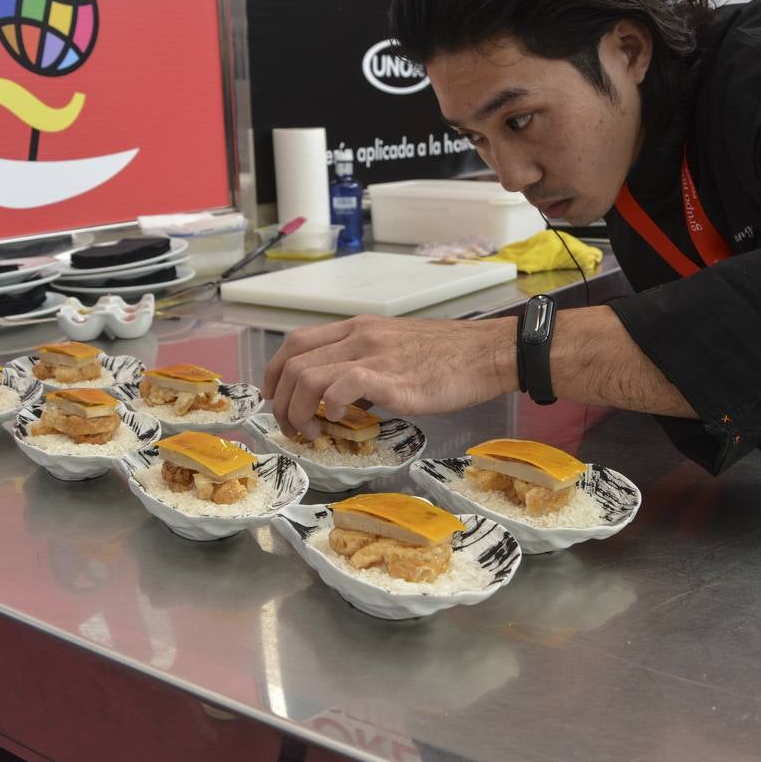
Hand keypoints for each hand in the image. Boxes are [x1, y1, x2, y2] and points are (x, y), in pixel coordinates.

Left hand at [262, 314, 516, 437]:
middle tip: (290, 427)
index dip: (274, 371)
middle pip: (293, 362)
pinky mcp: (390, 378)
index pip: (297, 342)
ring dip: (298, 411)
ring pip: (308, 376)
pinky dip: (328, 407)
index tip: (274, 398)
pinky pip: (341, 388)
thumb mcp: (396, 352)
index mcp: (358, 328)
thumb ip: (366, 369)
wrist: (486, 353)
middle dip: (280, 400)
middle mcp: (358, 336)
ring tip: (309, 433)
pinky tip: (337, 421)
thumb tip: (344, 402)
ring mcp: (373, 355)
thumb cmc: (448, 357)